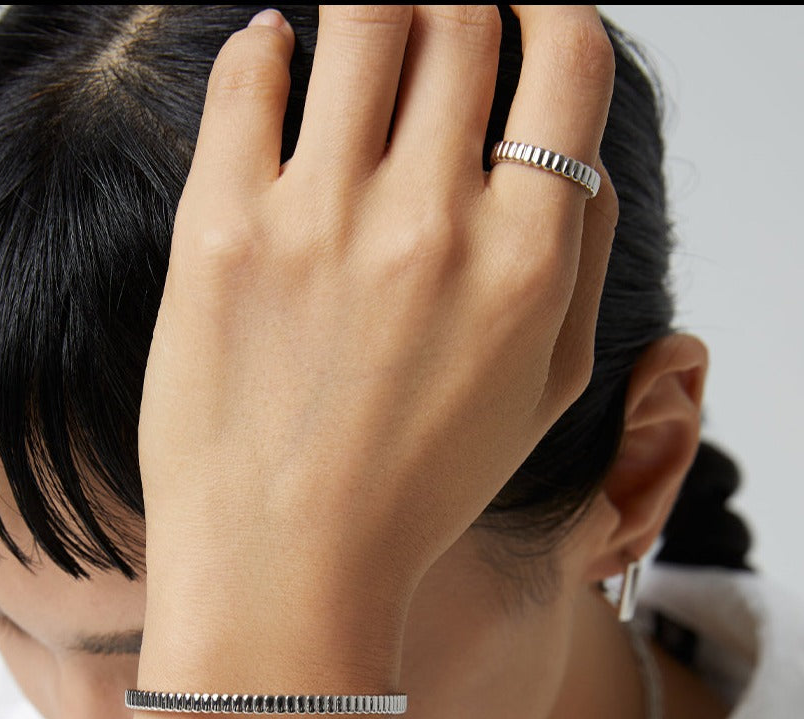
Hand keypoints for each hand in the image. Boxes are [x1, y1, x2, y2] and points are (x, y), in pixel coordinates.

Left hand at [138, 4, 617, 620]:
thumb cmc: (415, 493)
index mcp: (526, 260)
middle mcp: (432, 223)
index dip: (549, 8)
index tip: (522, 13)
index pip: (567, 57)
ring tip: (359, 28)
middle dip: (457, 1)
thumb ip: (583, 255)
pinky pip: (247, 72)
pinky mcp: (221, 232)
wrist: (286, 575)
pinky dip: (266, 44)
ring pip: (363, 15)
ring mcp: (320, 221)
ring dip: (372, 2)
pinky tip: (275, 60)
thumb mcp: (544, 391)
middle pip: (463, 16)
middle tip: (432, 24)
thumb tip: (568, 143)